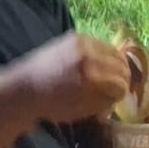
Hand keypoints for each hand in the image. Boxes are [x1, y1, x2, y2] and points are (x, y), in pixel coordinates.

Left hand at [12, 32, 129, 123]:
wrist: (25, 87)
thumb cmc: (53, 105)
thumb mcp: (82, 111)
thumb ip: (105, 101)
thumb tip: (120, 93)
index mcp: (90, 77)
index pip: (121, 84)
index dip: (122, 93)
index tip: (118, 97)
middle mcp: (88, 56)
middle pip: (121, 66)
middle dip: (123, 78)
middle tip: (119, 86)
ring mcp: (82, 43)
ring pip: (115, 52)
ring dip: (117, 65)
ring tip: (113, 74)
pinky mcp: (76, 36)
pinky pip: (101, 44)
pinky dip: (106, 54)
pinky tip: (101, 63)